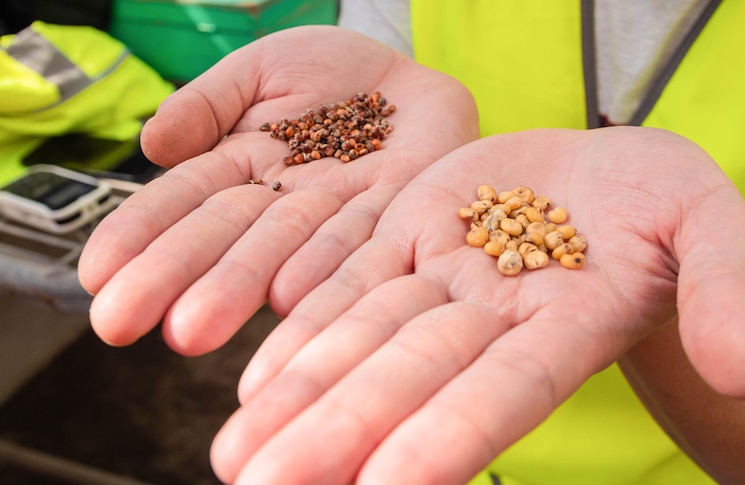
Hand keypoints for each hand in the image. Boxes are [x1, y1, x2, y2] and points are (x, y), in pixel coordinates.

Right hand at [78, 26, 477, 353]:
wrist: (414, 76)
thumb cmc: (334, 73)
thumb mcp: (261, 71)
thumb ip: (210, 103)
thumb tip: (152, 146)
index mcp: (241, 168)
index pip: (184, 204)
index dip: (140, 235)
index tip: (96, 274)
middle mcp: (283, 204)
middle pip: (224, 240)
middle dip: (172, 280)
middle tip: (119, 325)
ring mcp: (335, 217)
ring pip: (282, 255)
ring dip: (236, 291)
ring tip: (189, 329)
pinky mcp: (392, 223)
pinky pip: (358, 247)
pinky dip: (322, 271)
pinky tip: (283, 296)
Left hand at [210, 127, 744, 483]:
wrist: (605, 168)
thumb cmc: (665, 201)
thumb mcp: (712, 225)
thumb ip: (722, 294)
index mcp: (569, 324)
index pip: (505, 389)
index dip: (451, 434)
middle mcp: (493, 318)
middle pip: (411, 379)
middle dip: (340, 432)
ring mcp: (444, 280)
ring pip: (365, 343)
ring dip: (301, 397)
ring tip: (237, 455)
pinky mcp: (409, 239)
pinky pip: (352, 290)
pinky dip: (306, 333)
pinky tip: (256, 382)